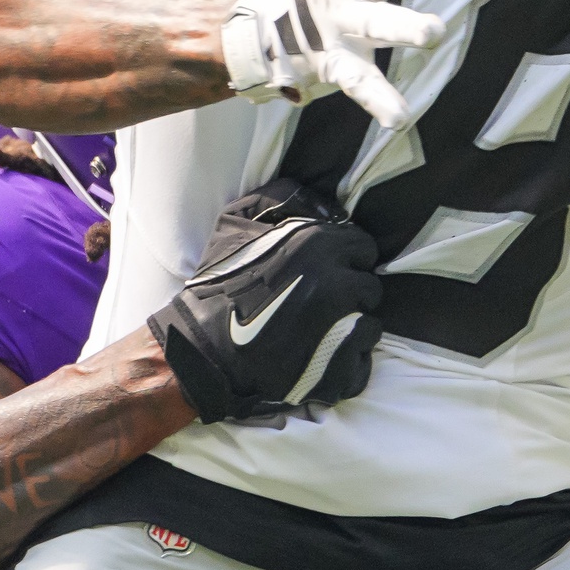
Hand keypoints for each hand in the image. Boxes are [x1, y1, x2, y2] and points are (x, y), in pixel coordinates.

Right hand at [146, 179, 385, 423]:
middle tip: (321, 307)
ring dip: (351, 329)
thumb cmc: (217, 285)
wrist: (199, 351)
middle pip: (370, 287)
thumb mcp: (236, 222)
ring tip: (320, 335)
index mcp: (318, 245)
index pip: (364, 247)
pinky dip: (347, 364)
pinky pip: (363, 364)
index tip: (329, 274)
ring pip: (371, 326)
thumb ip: (282, 199)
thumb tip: (324, 203)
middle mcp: (336, 284)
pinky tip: (320, 360)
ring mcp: (340, 330)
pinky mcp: (337, 371)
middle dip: (350, 295)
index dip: (347, 260)